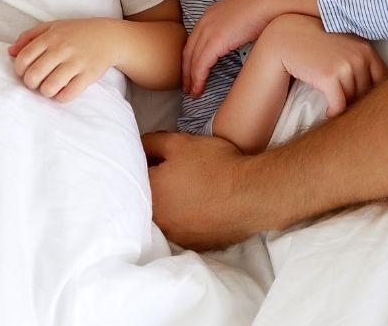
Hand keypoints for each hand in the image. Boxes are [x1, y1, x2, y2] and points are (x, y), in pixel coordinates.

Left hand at [9, 18, 120, 102]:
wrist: (109, 36)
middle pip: (34, 75)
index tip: (23, 72)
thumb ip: (29, 37)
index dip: (19, 70)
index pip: (24, 58)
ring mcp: (76, 62)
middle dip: (30, 83)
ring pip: (49, 87)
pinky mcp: (89, 75)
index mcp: (51, 36)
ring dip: (45, 91)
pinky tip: (62, 91)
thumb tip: (10, 52)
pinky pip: (68, 94)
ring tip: (49, 87)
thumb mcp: (52, 27)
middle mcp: (62, 48)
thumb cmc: (77, 32)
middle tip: (36, 82)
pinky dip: (61, 97)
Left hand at [142, 130, 267, 249]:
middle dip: (158, 186)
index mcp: (149, 193)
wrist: (251, 194)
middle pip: (149, 199)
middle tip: (177, 173)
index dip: (148, 164)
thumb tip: (139, 145)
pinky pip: (184, 230)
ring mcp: (176, 236)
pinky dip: (188, 219)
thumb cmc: (213, 165)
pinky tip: (201, 206)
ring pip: (165, 217)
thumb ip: (151, 142)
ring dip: (172, 205)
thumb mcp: (178, 142)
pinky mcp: (195, 245)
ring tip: (191, 190)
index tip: (160, 159)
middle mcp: (158, 220)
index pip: (136, 176)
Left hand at [183, 0, 316, 95]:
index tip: (192, 71)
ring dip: (190, 79)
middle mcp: (205, 21)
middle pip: (188, 50)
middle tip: (187, 86)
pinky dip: (198, 79)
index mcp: (211, 13)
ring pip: (192, 60)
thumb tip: (239, 37)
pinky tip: (198, 90)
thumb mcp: (244, 16)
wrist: (271, 1)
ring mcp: (208, 30)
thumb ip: (235, 26)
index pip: (194, 39)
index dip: (191, 57)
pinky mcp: (215, 41)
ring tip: (192, 93)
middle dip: (186, 70)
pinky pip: (200, 65)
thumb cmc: (266, 8)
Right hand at [254, 13, 387, 118]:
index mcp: (366, 48)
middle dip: (356, 102)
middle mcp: (359, 56)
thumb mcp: (342, 47)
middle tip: (346, 106)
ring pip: (353, 100)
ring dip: (344, 108)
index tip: (366, 102)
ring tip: (335, 106)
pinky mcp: (329, 77)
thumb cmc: (315, 46)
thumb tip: (377, 94)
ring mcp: (345, 65)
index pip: (383, 79)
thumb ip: (360, 63)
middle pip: (367, 92)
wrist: (286, 39)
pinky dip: (334, 112)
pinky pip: (339, 105)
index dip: (374, 94)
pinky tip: (328, 112)